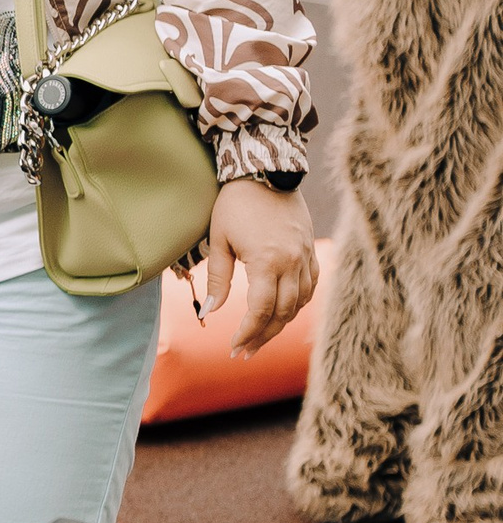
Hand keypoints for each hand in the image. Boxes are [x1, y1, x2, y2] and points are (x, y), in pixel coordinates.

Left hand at [203, 178, 316, 354]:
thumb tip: (210, 312)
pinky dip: (298, 303)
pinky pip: (311, 286)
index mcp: (268, 262)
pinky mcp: (311, 249)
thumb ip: (218, 278)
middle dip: (262, 335)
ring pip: (300, 302)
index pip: (261, 310)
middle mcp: (293, 263)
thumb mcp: (219, 240)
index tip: (234, 347)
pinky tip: (283, 313)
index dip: (248, 333)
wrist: (266, 171)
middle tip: (244, 351)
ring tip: (259, 337)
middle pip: (283, 312)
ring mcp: (306, 256)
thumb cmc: (235, 204)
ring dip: (280, 323)